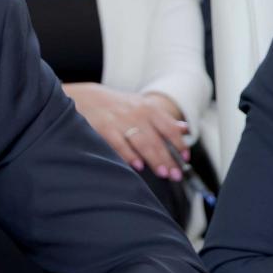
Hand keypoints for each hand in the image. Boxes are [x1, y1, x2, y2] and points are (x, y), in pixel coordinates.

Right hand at [66, 84, 189, 179]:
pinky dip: (129, 154)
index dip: (179, 144)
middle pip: (157, 139)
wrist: (86, 97)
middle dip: (169, 158)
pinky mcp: (104, 128)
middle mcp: (137, 113)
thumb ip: (163, 119)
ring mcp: (120, 120)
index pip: (169, 128)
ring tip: (162, 173)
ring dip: (154, 158)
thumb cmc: (118, 106)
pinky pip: (119, 143)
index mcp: (149, 108)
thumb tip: (185, 129)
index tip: (185, 158)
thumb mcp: (142, 105)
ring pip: (142, 142)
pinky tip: (137, 165)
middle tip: (176, 175)